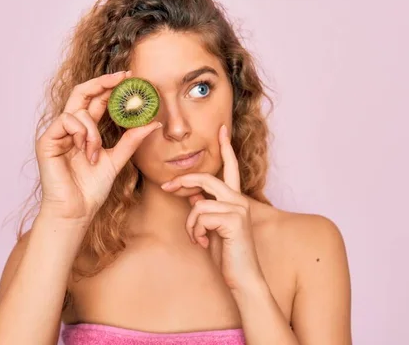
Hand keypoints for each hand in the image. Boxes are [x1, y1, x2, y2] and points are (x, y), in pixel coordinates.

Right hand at [35, 71, 161, 221]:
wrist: (77, 210)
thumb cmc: (92, 189)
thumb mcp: (117, 160)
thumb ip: (131, 140)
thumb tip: (153, 123)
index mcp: (85, 130)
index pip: (97, 99)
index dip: (111, 86)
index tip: (131, 77)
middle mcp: (70, 128)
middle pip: (82, 92)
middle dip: (103, 82)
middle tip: (124, 77)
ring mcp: (57, 133)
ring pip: (78, 110)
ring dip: (93, 129)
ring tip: (96, 151)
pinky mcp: (47, 141)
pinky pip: (66, 120)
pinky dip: (80, 132)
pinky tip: (85, 149)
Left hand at [160, 125, 264, 290]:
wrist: (242, 278)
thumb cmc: (227, 254)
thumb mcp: (212, 228)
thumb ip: (207, 208)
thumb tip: (194, 195)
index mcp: (235, 200)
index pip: (230, 168)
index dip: (226, 148)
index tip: (222, 129)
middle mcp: (240, 200)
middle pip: (206, 178)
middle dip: (183, 181)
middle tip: (166, 186)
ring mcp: (238, 209)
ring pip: (199, 203)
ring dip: (191, 224)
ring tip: (197, 238)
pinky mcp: (234, 220)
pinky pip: (200, 216)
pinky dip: (196, 231)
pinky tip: (204, 243)